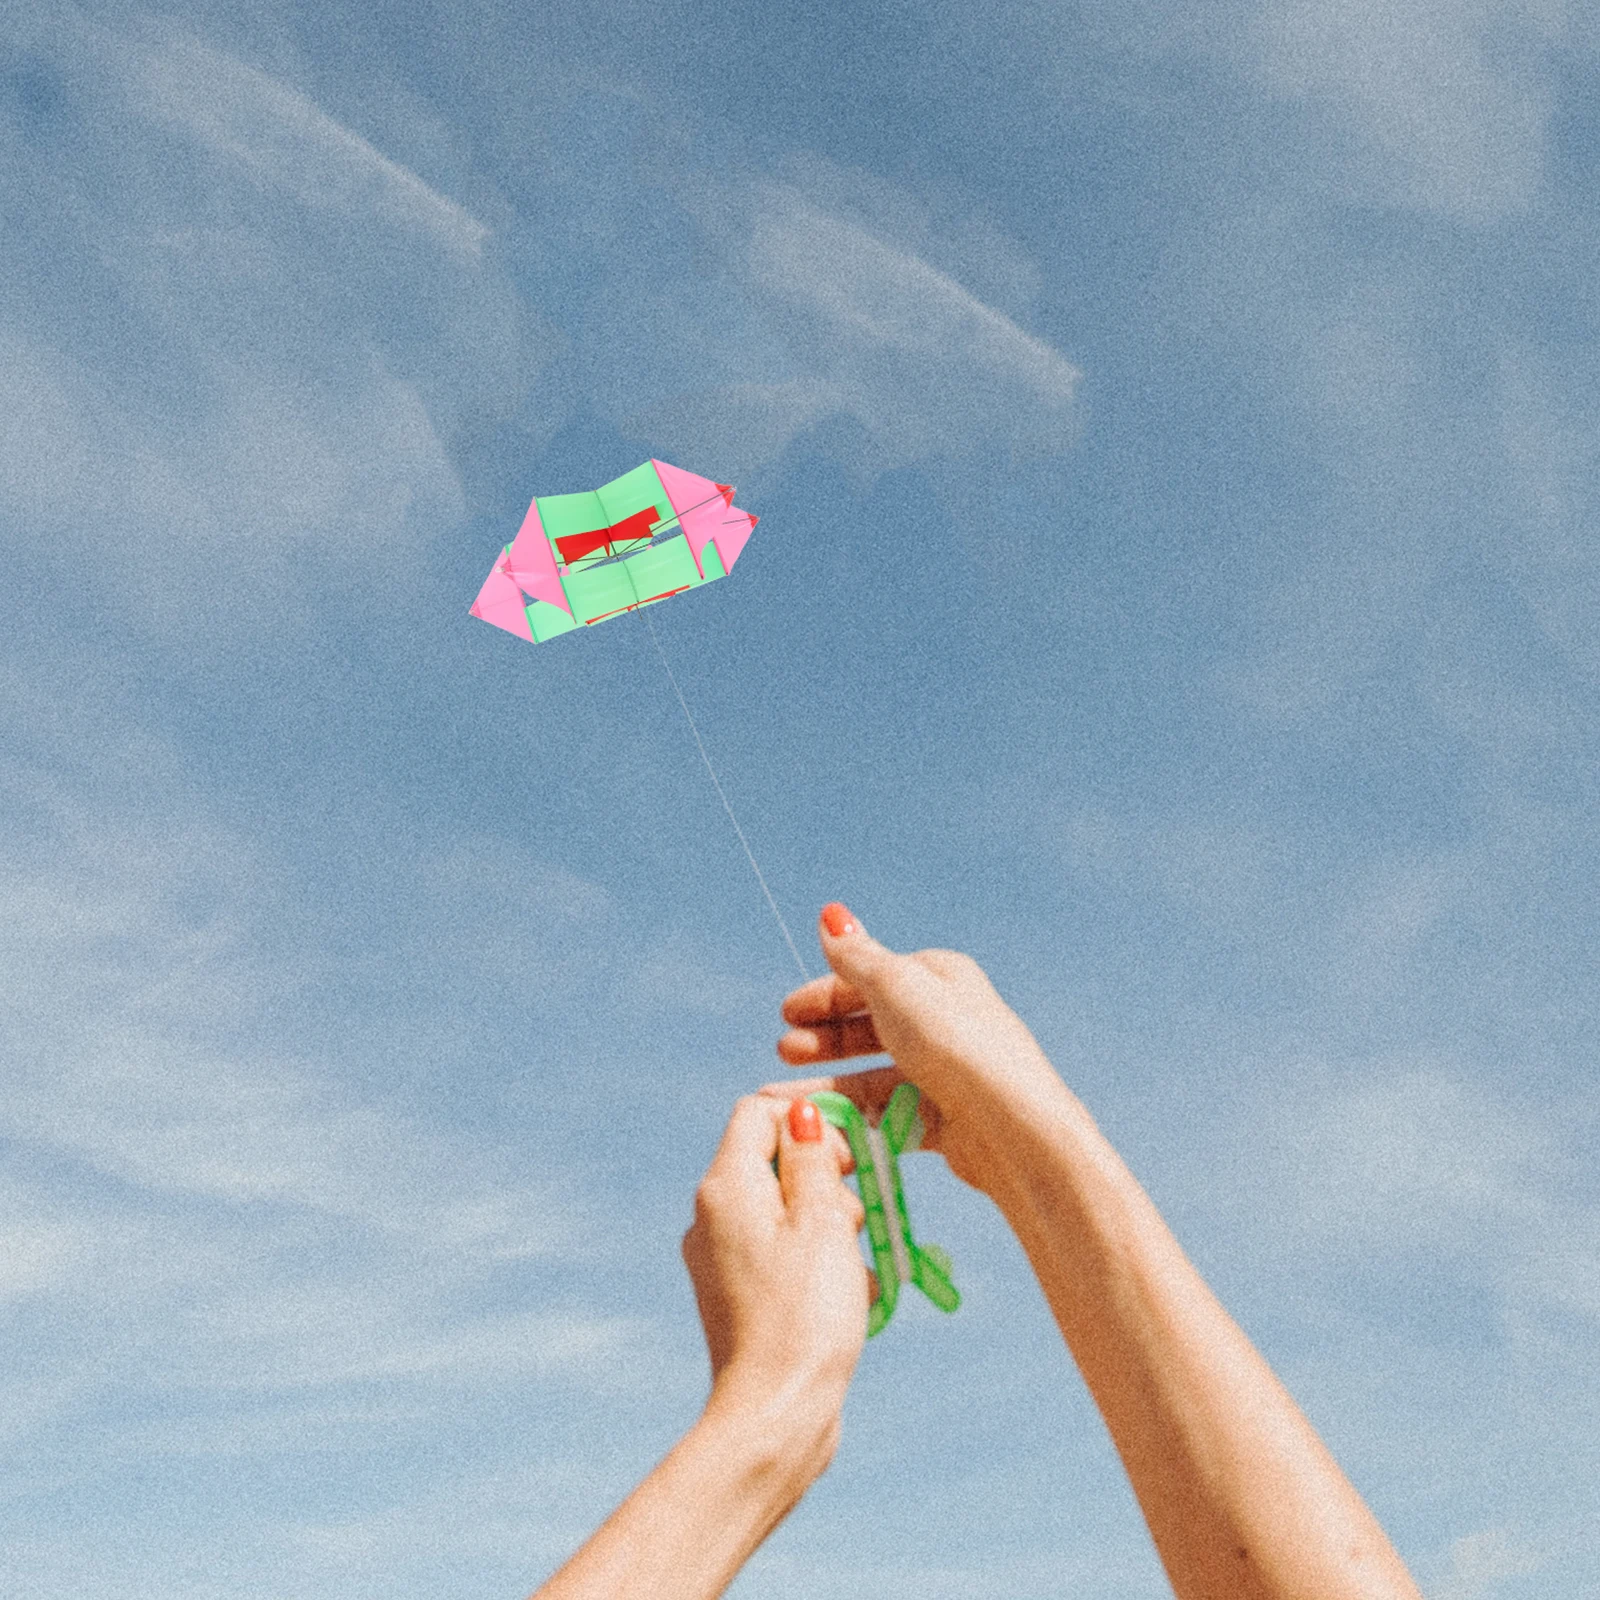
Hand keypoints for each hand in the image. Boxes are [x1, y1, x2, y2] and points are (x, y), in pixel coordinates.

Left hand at [681, 1093, 868, 1486]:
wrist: (775, 1416)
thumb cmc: (804, 1316)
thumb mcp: (821, 1223)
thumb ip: (812, 1161)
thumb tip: (800, 1115)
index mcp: (726, 1187)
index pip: (758, 1113)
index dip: (809, 1122)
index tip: (849, 1158)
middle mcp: (712, 1216)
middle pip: (774, 1161)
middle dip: (826, 1180)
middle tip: (855, 1217)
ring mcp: (721, 1258)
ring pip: (785, 1210)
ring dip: (829, 1226)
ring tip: (851, 1266)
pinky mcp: (738, 1295)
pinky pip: (782, 1254)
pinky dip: (817, 1263)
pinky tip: (845, 1296)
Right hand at [768, 903, 1068, 1198]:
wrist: (1010, 1126)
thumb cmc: (955, 1044)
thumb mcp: (896, 986)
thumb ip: (856, 956)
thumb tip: (831, 914)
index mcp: (939, 977)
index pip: (871, 979)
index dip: (825, 994)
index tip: (784, 1012)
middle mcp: (944, 1022)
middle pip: (870, 1027)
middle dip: (823, 1039)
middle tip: (784, 1051)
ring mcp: (944, 1073)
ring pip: (872, 1075)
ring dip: (825, 1084)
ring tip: (779, 1097)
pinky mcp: (945, 1120)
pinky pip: (888, 1115)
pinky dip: (852, 1119)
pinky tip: (822, 1128)